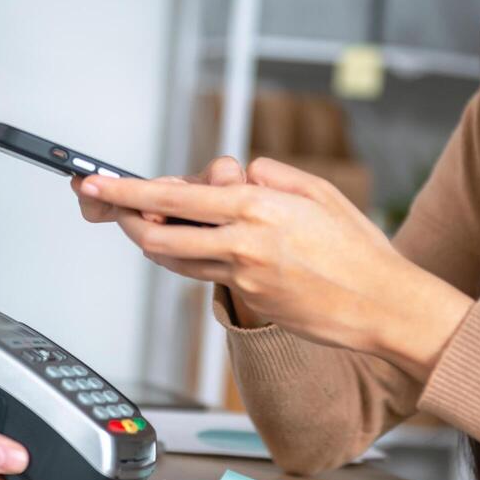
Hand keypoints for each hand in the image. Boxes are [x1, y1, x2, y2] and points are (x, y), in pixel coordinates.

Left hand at [78, 157, 471, 377]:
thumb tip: (237, 174)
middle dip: (126, 219)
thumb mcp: (318, 190)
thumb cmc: (358, 247)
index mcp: (256, 208)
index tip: (96, 183)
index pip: (173, 197)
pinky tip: (189, 243)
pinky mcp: (249, 301)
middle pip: (157, 235)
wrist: (383, 305)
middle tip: (110, 205)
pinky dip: (186, 257)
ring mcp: (243, 278)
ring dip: (154, 240)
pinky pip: (202, 276)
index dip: (126, 191)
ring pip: (174, 260)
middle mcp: (242, 244)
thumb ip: (269, 175)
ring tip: (150, 220)